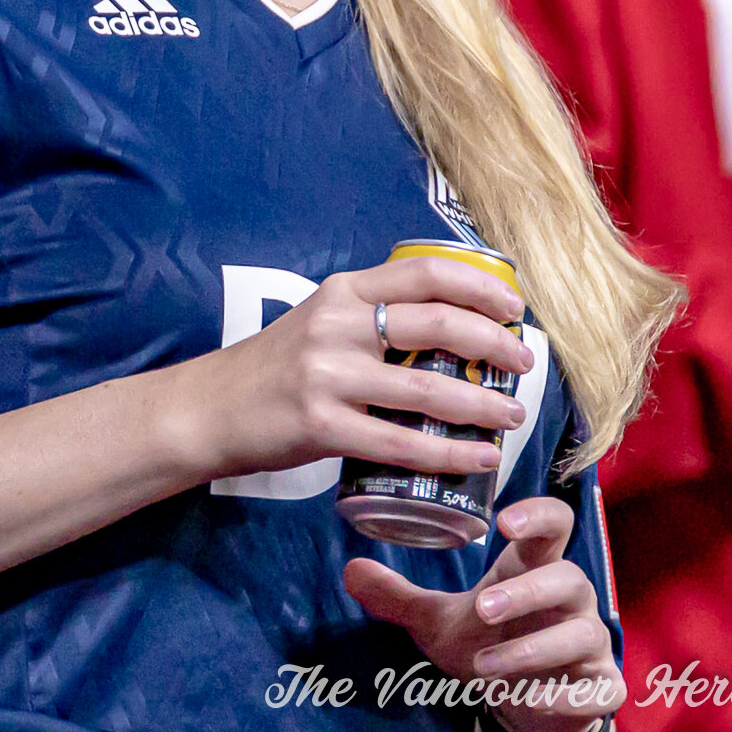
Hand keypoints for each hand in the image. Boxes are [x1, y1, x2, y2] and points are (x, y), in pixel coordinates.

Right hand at [197, 253, 532, 481]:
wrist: (208, 409)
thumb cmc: (273, 367)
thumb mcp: (319, 320)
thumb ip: (370, 316)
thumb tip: (448, 326)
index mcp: (342, 290)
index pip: (427, 273)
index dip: (481, 287)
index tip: (514, 307)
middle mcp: (338, 324)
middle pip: (438, 323)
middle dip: (495, 344)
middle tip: (523, 363)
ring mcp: (328, 375)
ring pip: (429, 387)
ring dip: (484, 404)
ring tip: (512, 416)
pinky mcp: (321, 426)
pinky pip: (402, 442)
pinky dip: (450, 454)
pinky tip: (479, 459)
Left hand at [344, 497, 624, 731]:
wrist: (525, 706)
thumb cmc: (488, 644)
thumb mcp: (439, 621)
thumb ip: (400, 596)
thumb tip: (350, 569)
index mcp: (534, 567)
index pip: (554, 522)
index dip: (537, 513)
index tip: (503, 520)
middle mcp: (572, 598)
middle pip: (568, 576)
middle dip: (526, 593)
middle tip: (482, 607)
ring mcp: (591, 642)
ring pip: (581, 632)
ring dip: (533, 649)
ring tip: (484, 667)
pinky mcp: (601, 686)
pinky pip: (599, 687)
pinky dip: (565, 694)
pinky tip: (529, 699)